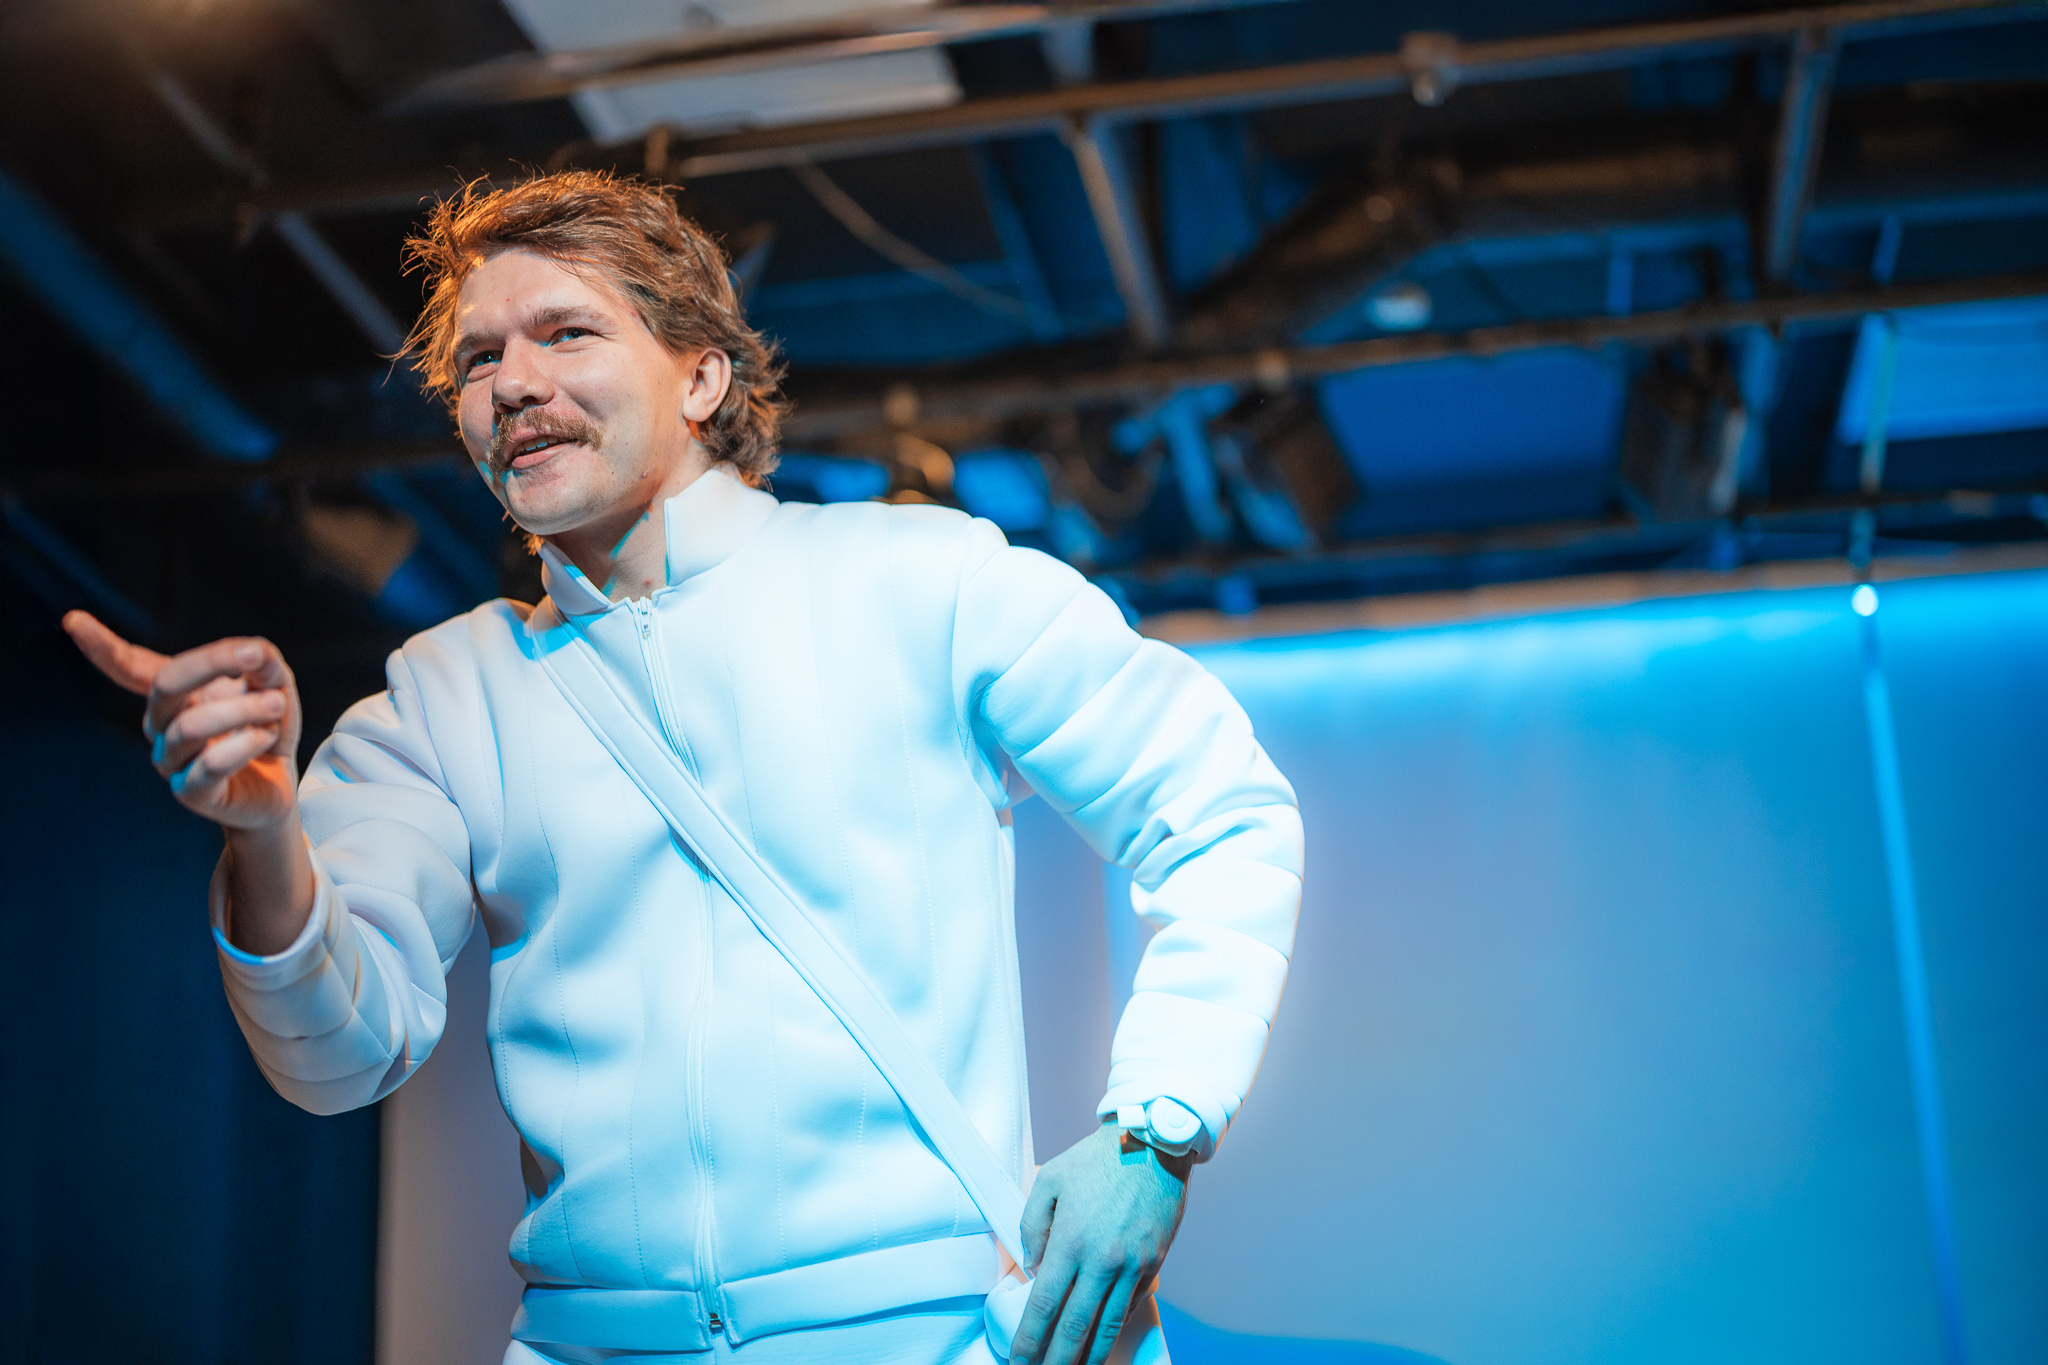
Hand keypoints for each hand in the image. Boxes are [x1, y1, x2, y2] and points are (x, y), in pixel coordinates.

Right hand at [65, 611, 314, 952]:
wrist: (277, 788)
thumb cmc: (264, 729)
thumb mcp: (273, 686)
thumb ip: (264, 663)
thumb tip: (257, 651)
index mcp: (174, 694)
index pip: (130, 668)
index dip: (102, 647)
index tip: (73, 620)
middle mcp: (162, 725)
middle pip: (166, 685)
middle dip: (212, 663)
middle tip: (257, 654)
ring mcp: (171, 760)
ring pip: (189, 726)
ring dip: (240, 709)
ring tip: (275, 705)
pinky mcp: (191, 792)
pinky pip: (208, 765)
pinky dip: (243, 746)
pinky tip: (265, 738)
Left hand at [1010, 1122, 1190, 1364]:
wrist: (1153, 1145)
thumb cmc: (1097, 1159)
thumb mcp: (1049, 1180)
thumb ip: (1033, 1225)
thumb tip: (1033, 1265)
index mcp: (1071, 1241)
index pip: (1045, 1306)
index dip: (1030, 1340)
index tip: (1020, 1361)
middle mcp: (1102, 1261)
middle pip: (1075, 1327)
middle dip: (1057, 1360)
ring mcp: (1132, 1266)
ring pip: (1107, 1326)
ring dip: (1089, 1356)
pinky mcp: (1153, 1263)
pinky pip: (1131, 1305)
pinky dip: (1115, 1327)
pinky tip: (1103, 1340)